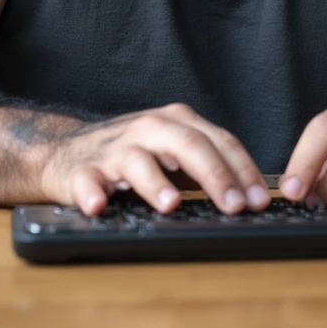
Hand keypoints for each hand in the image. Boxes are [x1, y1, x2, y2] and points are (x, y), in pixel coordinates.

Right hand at [39, 102, 271, 216]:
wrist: (66, 151)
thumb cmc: (132, 154)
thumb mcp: (173, 152)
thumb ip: (206, 167)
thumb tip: (251, 197)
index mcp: (177, 122)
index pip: (219, 141)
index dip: (243, 170)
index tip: (260, 199)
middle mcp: (149, 129)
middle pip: (188, 144)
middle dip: (215, 175)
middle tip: (235, 205)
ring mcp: (116, 149)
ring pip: (139, 160)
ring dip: (156, 183)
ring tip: (171, 204)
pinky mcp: (83, 171)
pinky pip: (88, 181)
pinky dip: (92, 193)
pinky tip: (98, 205)